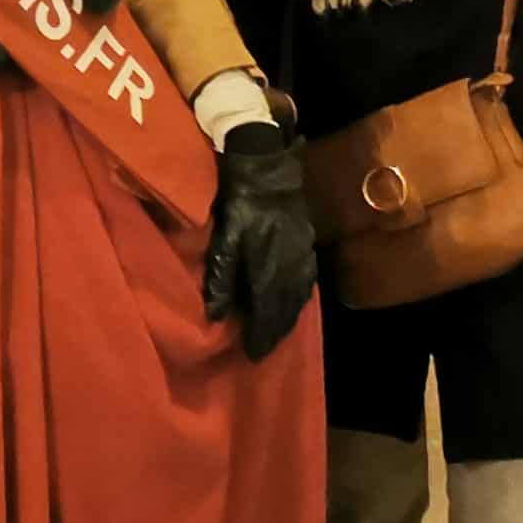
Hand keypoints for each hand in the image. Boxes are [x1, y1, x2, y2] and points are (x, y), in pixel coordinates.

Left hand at [202, 123, 317, 360]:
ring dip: (288, 318)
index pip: (267, 312)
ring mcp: (303, 254)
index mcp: (270, 268)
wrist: (268, 166)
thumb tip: (215, 315)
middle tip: (264, 351)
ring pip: (298, 296)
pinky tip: (293, 302)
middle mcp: (292, 266)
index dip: (261, 336)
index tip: (254, 355)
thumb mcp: (224, 236)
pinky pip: (307, 280)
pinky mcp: (307, 242)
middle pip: (285, 308)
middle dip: (275, 332)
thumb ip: (221, 275)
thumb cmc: (240, 200)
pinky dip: (299, 298)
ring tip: (278, 333)